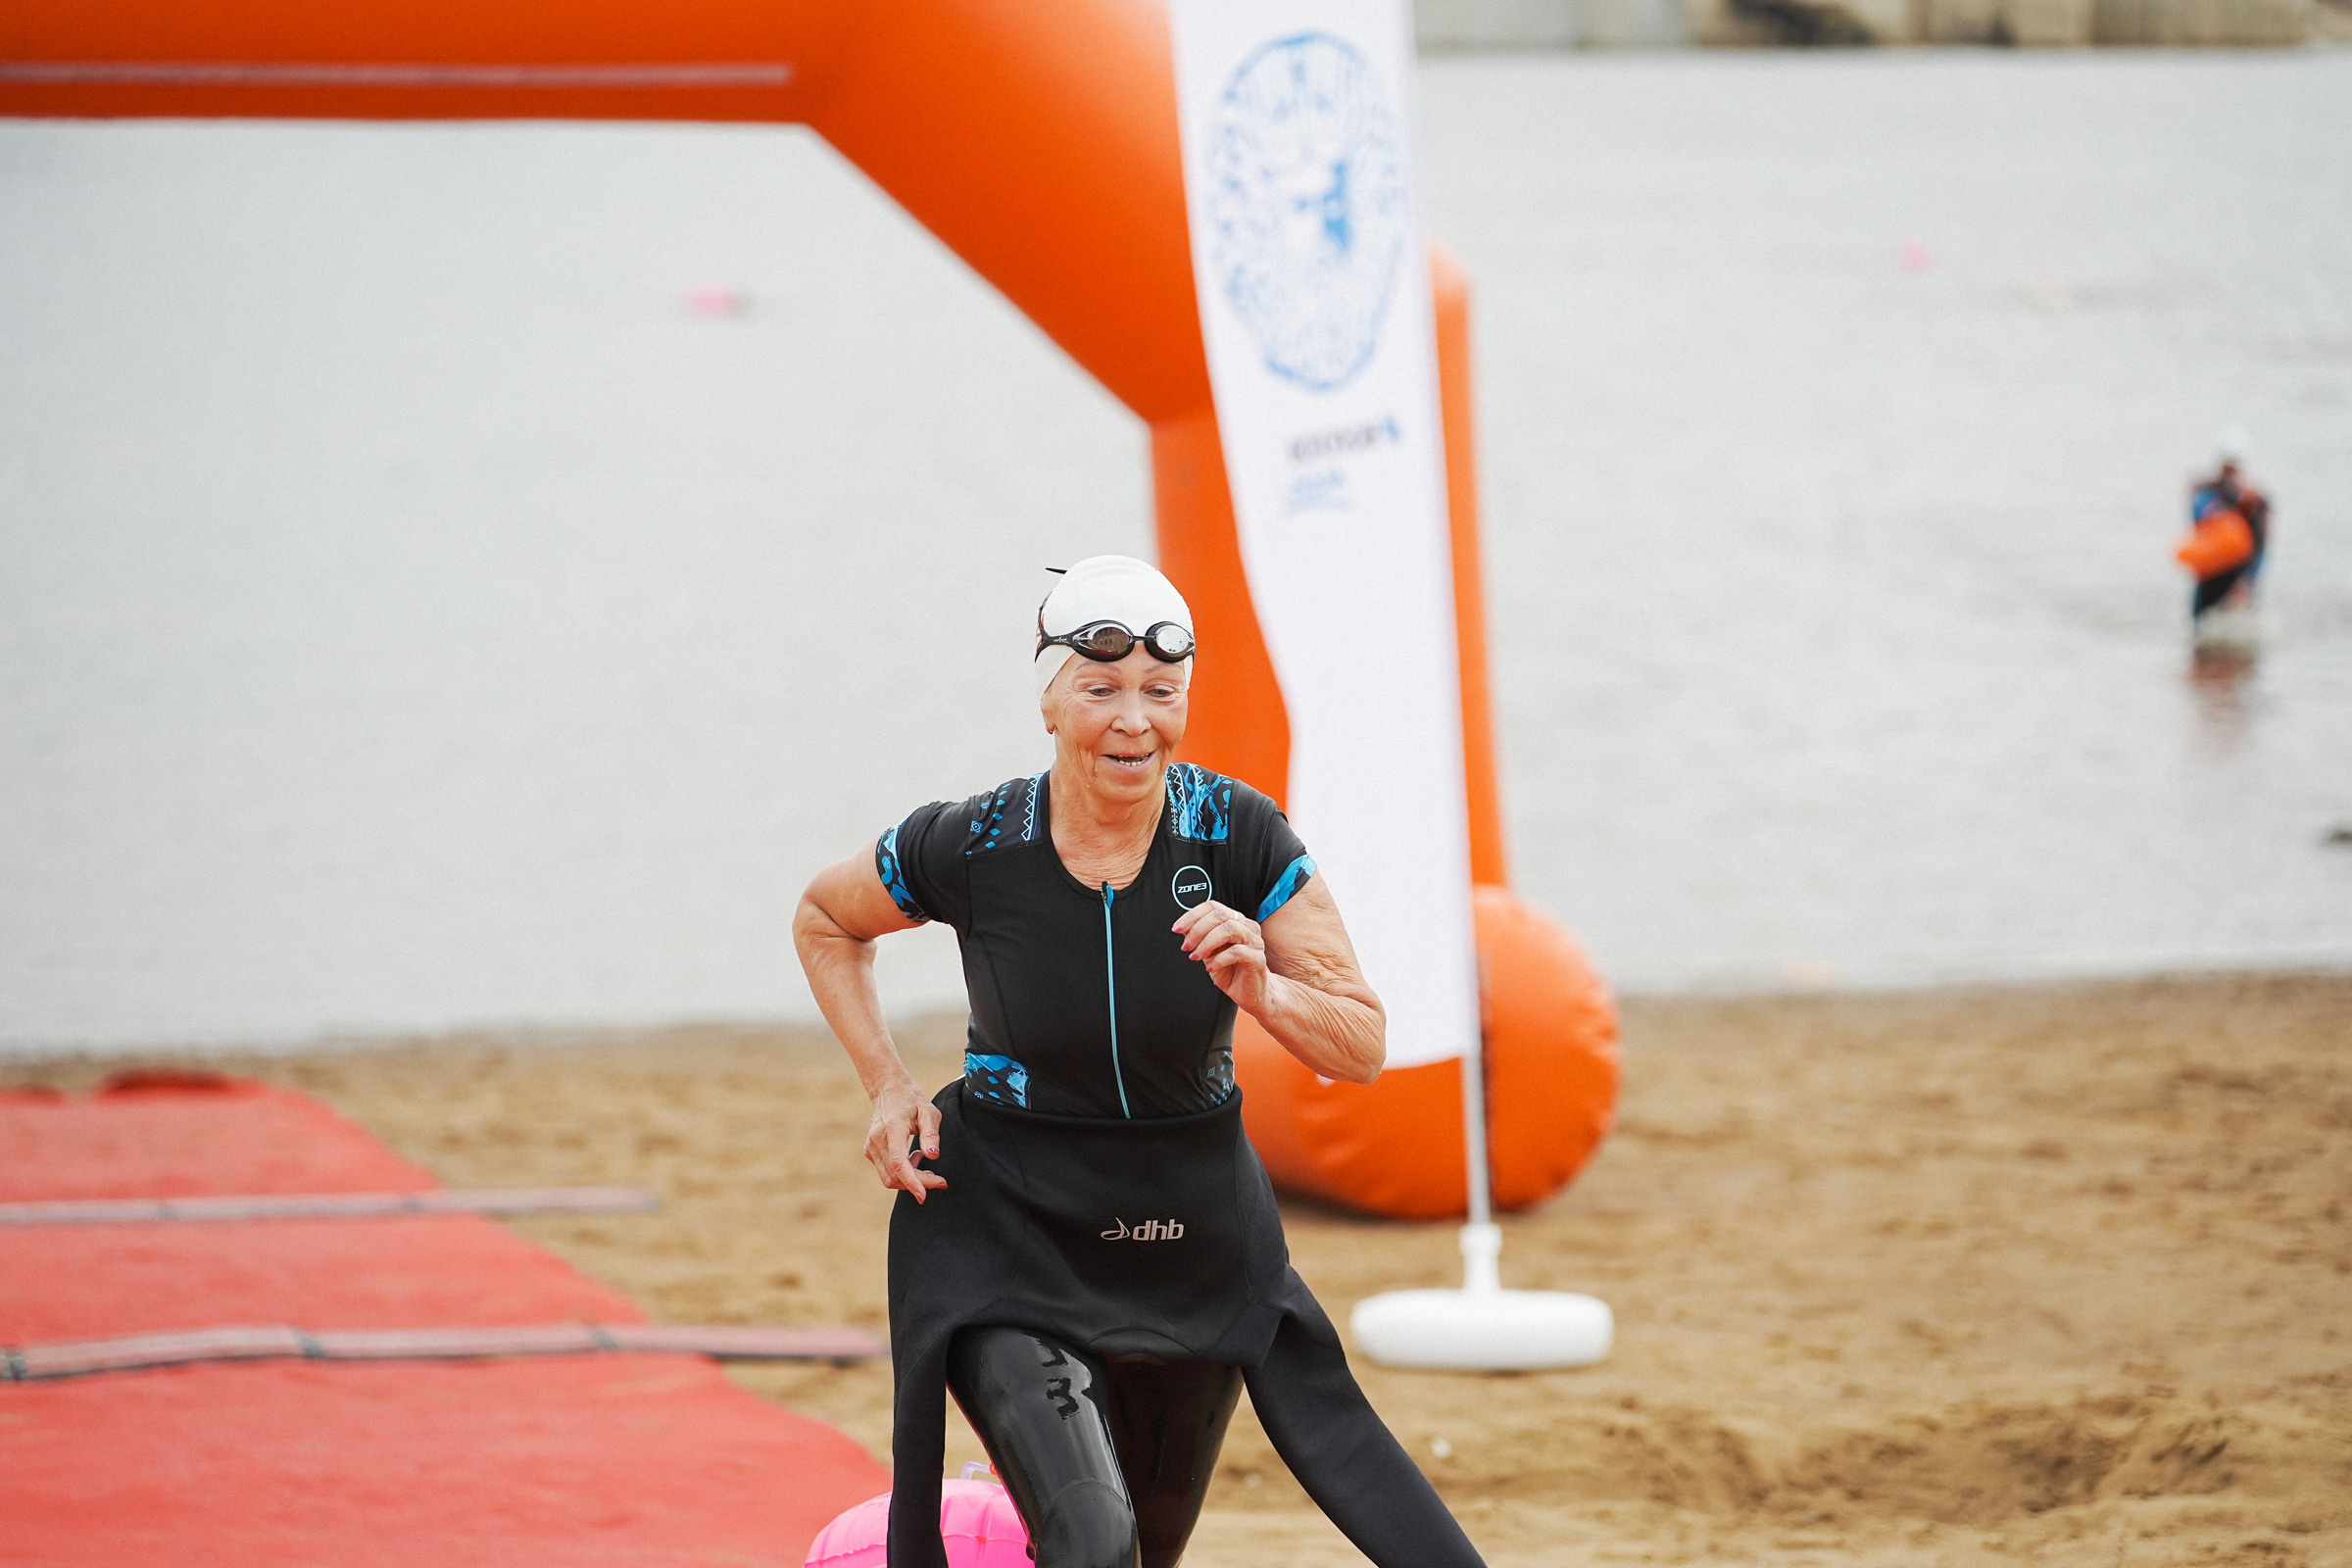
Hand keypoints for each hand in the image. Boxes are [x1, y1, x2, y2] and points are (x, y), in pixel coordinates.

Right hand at [864, 1078, 947, 1201]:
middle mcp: (876, 1140)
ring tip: (925, 1162)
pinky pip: (886, 1172)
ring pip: (889, 1178)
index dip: (912, 1182)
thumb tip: (933, 1156)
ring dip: (910, 1179)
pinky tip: (913, 1157)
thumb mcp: (929, 1111)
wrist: (888, 1089)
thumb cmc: (912, 1099)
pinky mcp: (869, 1151)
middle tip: (939, 1179)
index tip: (924, 1196)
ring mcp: (870, 1147)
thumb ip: (931, 1133)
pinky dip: (902, 1173)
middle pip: (895, 1176)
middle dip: (918, 1183)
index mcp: (892, 1129)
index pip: (899, 1163)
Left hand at [1173, 899, 1270, 1014]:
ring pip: (1229, 929)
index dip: (1192, 915)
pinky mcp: (1258, 959)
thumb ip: (1199, 938)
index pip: (1213, 907)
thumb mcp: (1209, 952)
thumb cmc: (1230, 971)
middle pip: (1220, 915)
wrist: (1249, 994)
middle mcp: (1247, 927)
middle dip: (1197, 930)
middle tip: (1186, 946)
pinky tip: (1211, 967)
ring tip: (1196, 956)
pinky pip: (1237, 952)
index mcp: (1236, 921)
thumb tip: (1183, 928)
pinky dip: (1219, 959)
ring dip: (1207, 943)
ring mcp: (1255, 942)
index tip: (1177, 928)